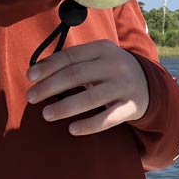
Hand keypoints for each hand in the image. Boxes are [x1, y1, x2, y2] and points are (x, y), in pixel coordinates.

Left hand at [26, 40, 148, 135]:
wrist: (148, 83)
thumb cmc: (110, 70)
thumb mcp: (96, 58)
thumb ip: (73, 61)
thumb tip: (37, 70)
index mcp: (102, 49)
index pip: (71, 56)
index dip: (48, 66)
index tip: (30, 77)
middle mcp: (114, 65)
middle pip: (76, 75)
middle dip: (50, 87)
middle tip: (31, 98)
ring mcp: (124, 86)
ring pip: (90, 98)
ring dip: (65, 107)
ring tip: (46, 114)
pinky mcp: (131, 107)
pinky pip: (107, 119)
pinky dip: (88, 125)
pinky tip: (72, 129)